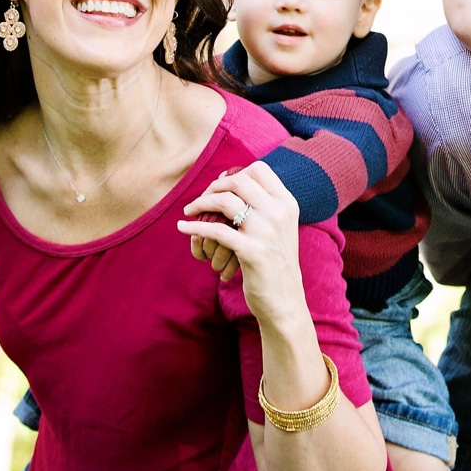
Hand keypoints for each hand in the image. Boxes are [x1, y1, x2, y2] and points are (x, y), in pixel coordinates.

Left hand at [177, 162, 305, 321]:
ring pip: (226, 202)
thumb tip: (228, 177)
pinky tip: (183, 228)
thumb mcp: (279, 228)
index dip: (234, 173)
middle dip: (213, 187)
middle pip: (239, 181)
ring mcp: (267, 232)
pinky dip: (195, 228)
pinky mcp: (253, 252)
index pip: (260, 170)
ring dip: (200, 204)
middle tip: (200, 201)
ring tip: (189, 211)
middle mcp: (279, 213)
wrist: (286, 301)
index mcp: (287, 203)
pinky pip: (217, 232)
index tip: (218, 187)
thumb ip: (262, 204)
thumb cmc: (276, 263)